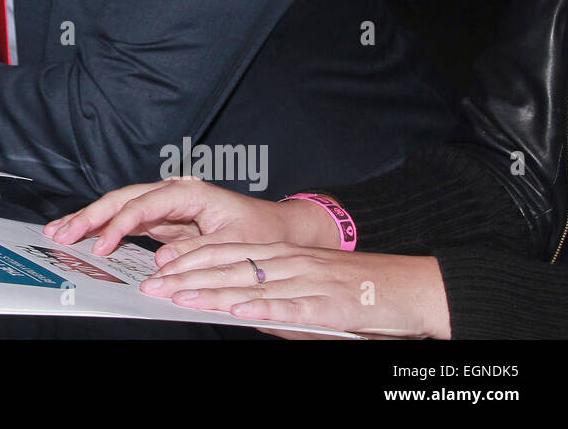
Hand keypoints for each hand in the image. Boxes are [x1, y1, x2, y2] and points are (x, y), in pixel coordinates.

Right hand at [43, 178, 339, 259]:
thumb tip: (159, 261)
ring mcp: (167, 207)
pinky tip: (86, 238)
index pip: (144, 204)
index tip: (102, 244)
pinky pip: (129, 224)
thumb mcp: (235, 247)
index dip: (120, 224)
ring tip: (60, 231)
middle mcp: (174, 194)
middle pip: (123, 199)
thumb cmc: (264, 234)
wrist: (282, 231)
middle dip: (90, 216)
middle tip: (61, 232)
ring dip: (90, 220)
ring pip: (120, 209)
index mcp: (191, 193)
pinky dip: (106, 230)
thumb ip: (197, 253)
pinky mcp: (165, 222)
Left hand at [139, 241, 451, 338]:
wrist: (414, 287)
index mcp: (283, 255)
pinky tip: (240, 313)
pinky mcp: (329, 304)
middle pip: (230, 268)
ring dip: (213, 292)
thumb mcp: (309, 285)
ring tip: (180, 297)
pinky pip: (292, 308)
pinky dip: (264, 311)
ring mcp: (309, 282)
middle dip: (188, 277)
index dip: (190, 260)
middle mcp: (290, 263)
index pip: (226, 253)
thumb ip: (273, 297)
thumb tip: (238, 310)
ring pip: (252, 286)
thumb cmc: (361, 290)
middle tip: (153, 286)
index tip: (159, 269)